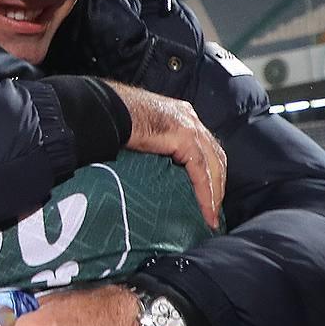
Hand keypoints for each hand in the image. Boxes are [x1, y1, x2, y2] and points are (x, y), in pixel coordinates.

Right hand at [104, 82, 225, 229]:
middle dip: (218, 184)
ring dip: (215, 193)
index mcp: (180, 115)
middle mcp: (189, 118)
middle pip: (215, 155)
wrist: (106, 109)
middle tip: (214, 209)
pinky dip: (205, 194)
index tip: (209, 193)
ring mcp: (189, 126)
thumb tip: (152, 166)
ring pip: (213, 165)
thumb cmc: (113, 118)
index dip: (210, 170)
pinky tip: (205, 211)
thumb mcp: (141, 131)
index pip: (205, 145)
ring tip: (211, 216)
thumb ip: (154, 144)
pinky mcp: (184, 139)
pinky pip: (201, 172)